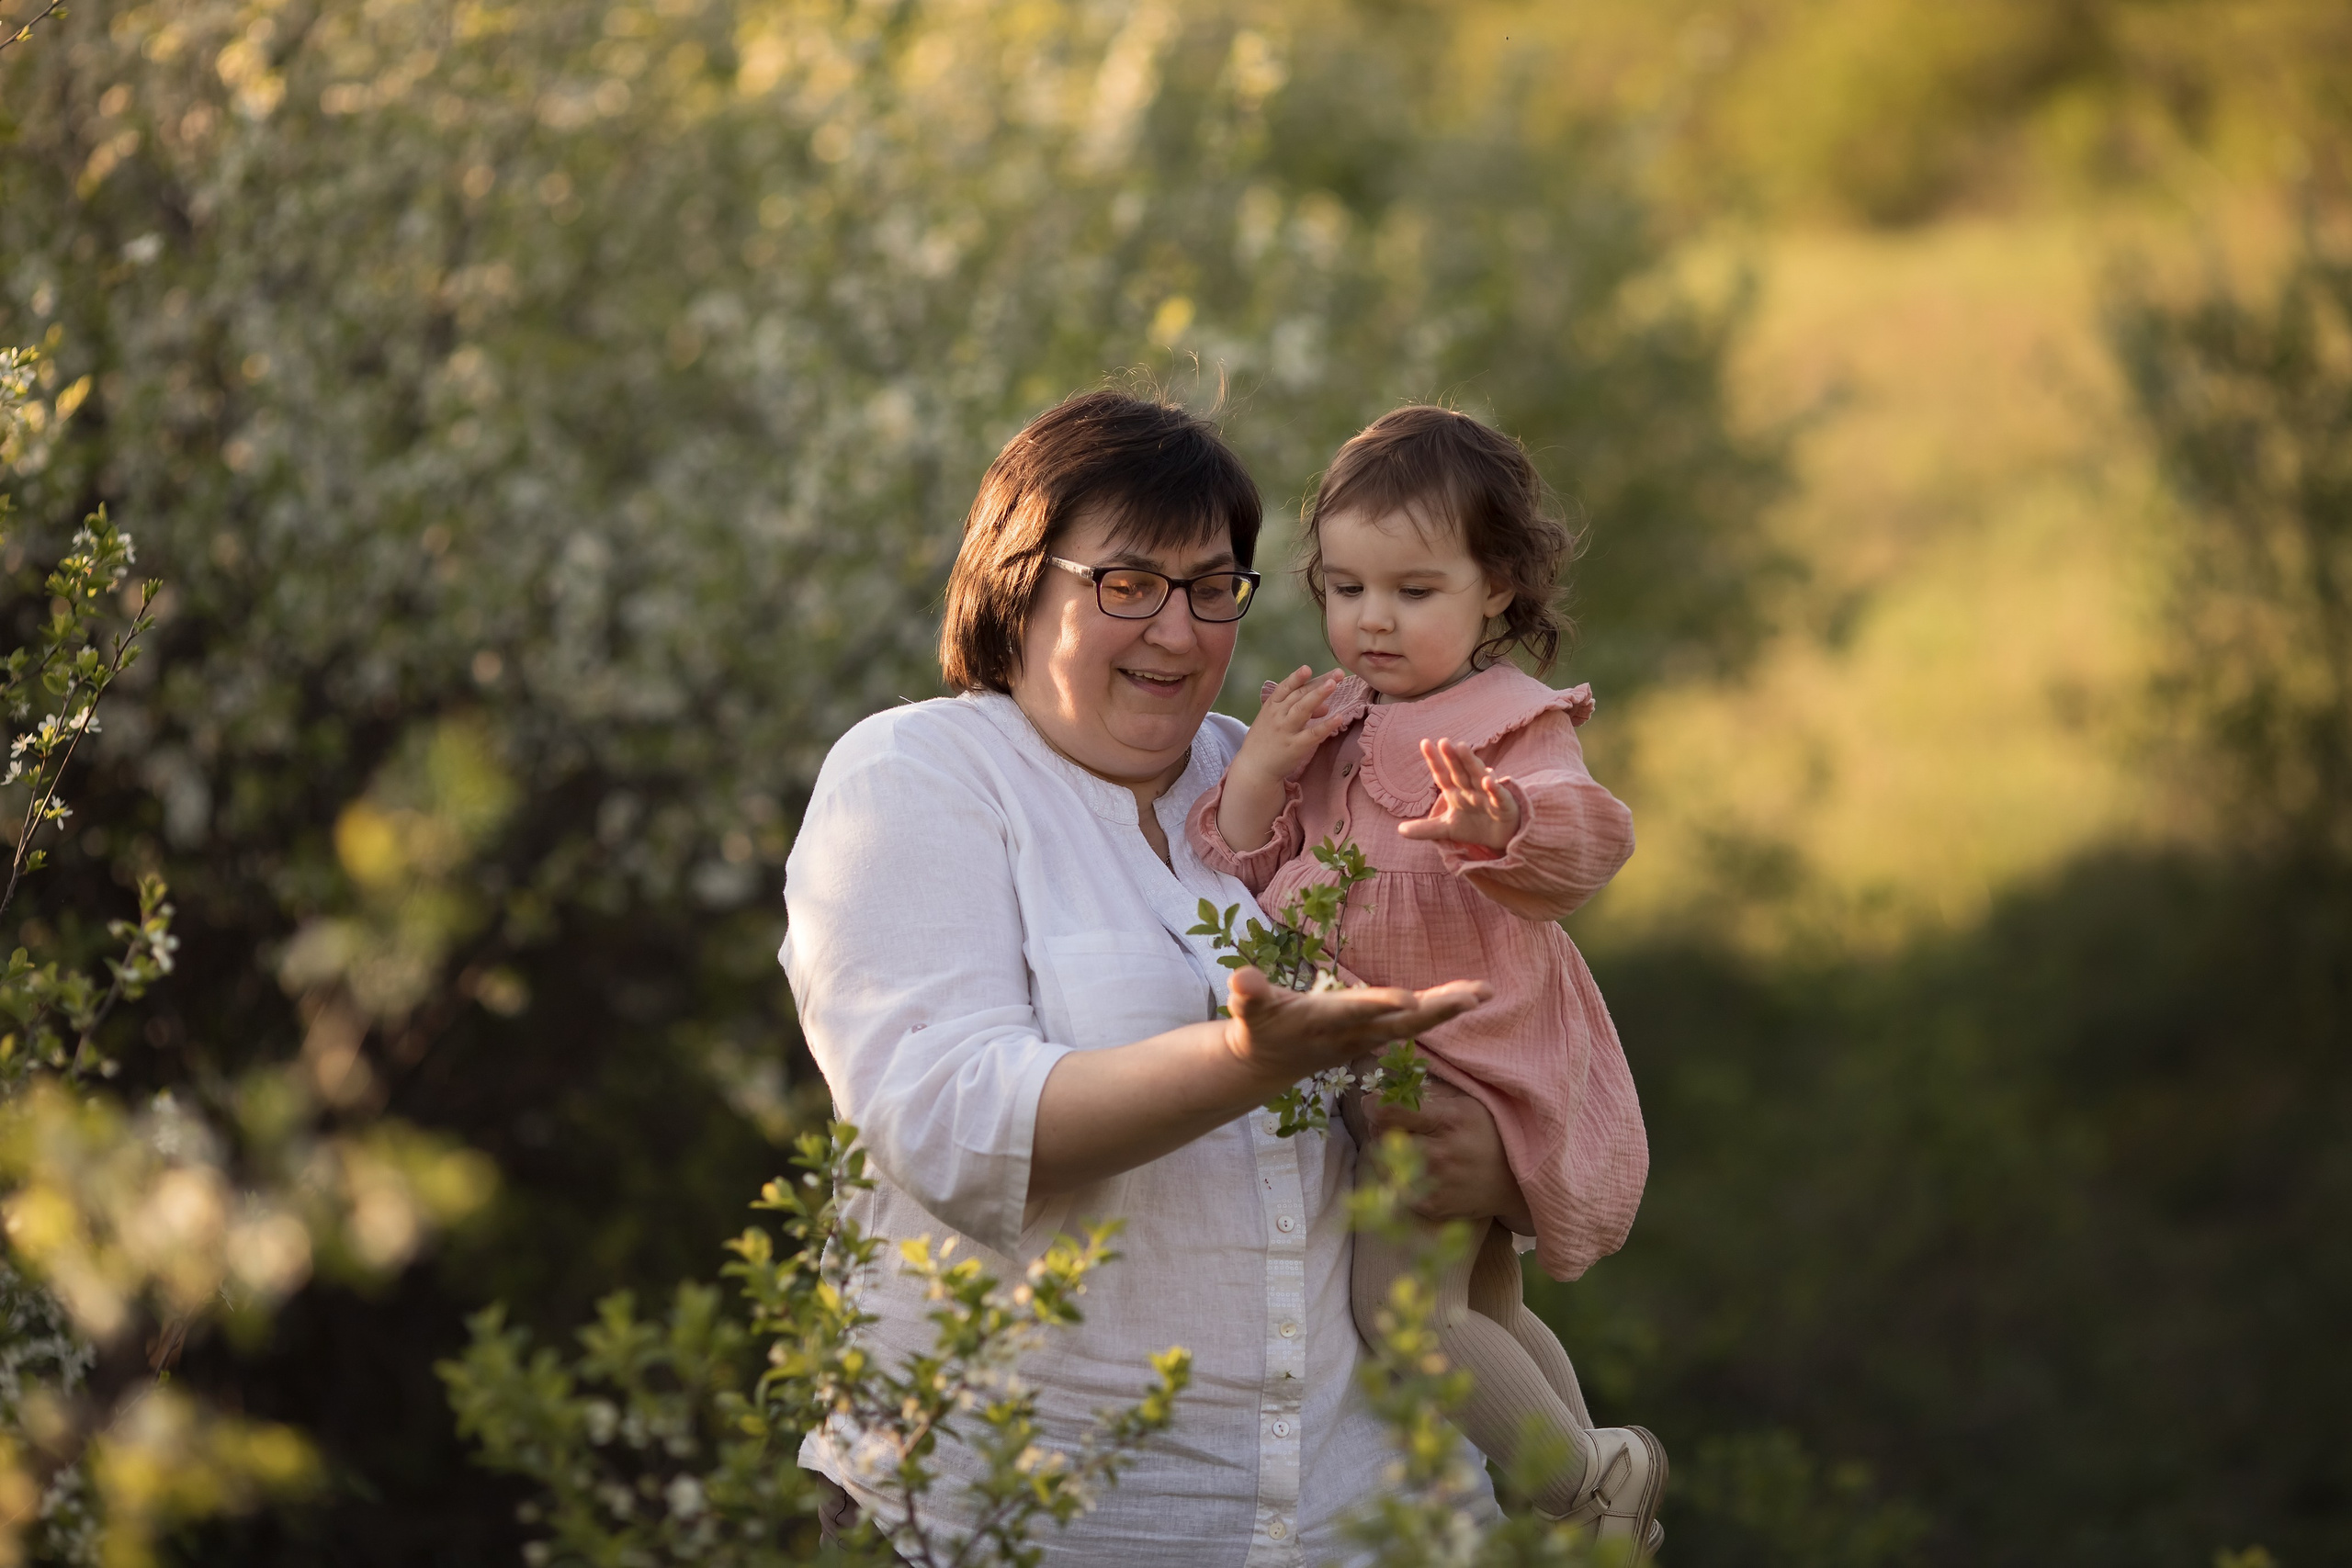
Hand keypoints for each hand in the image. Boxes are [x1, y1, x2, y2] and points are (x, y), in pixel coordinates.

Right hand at [1223, 964, 1486, 1091]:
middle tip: (1473, 996)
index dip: (1379, 1005)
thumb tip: (1241, 978)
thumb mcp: (1247, 1011)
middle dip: (1436, 1010)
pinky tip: (1474, 994)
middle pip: (1402, 1023)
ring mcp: (1370, 1035)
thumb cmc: (1258, 1026)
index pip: (1355, 1012)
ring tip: (1484, 991)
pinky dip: (1445, 1006)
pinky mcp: (1379, 1031)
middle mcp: (1354, 1032)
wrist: (1271, 1061)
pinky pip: (1419, 1019)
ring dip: (1449, 1006)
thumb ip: (1248, 994)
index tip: (1409, 999)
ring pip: (1417, 1023)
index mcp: (1324, 1021)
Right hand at [1233, 666, 1349, 787]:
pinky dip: (1326, 725)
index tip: (1307, 668)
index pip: (1285, 688)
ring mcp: (1287, 731)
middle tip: (1337, 673)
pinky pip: (1313, 734)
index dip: (1296, 678)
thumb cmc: (1266, 741)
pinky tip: (1338, 717)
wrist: (1254, 768)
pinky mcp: (1296, 747)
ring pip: (1303, 709)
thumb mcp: (1275, 720)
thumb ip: (1298, 709)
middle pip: (1299, 695)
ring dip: (1318, 695)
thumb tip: (1324, 706)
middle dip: (1318, 682)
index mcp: (1272, 707)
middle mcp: (1278, 716)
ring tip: (1334, 684)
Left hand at [1362, 1076, 1534, 1230]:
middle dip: (1380, 1127)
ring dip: (1387, 1152)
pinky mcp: (1432, 1206)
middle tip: (1392, 1125)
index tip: (1373, 1103)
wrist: (1515, 1182)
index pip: (1390, 1112)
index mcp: (1448, 1121)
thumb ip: (1430, 1092)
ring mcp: (1435, 1183)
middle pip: (1381, 1137)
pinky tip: (1415, 1168)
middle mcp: (1439, 1153)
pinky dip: (1398, 1176)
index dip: (1373, 1105)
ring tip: (1406, 1146)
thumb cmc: (1489, 1133)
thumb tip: (1391, 1084)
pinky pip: (1395, 1187)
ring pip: (1384, 1163)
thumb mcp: (1467, 1101)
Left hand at [1395, 736, 1520, 854]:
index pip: (1442, 774)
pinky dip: (1494, 788)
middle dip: (1451, 757)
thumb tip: (1399, 831)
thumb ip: (1425, 829)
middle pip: (1459, 771)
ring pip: (1478, 776)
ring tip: (1462, 747)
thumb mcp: (1447, 829)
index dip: (1434, 760)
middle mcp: (1470, 789)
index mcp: (1456, 791)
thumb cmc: (1474, 826)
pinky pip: (1498, 795)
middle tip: (1443, 741)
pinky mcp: (1504, 805)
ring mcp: (1487, 795)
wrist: (1502, 837)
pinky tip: (1488, 780)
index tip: (1424, 743)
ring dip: (1470, 762)